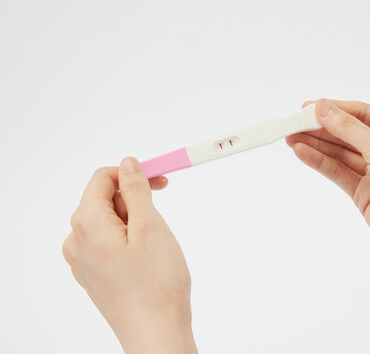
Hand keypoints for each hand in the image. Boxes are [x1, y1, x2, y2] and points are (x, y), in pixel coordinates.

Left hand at [62, 157, 196, 353]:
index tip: (160, 179)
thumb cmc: (156, 284)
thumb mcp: (150, 226)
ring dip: (134, 220)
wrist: (156, 333)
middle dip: (135, 197)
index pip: (102, 179)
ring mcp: (83, 261)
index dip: (133, 173)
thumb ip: (136, 190)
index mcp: (86, 223)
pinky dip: (129, 238)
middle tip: (163, 209)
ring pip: (108, 222)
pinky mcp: (94, 275)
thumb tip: (128, 164)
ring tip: (157, 241)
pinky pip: (108, 243)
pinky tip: (147, 256)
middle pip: (104, 200)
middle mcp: (77, 241)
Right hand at [287, 99, 369, 262]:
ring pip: (339, 153)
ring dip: (315, 144)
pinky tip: (301, 152)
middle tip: (292, 122)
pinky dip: (320, 162)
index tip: (307, 107)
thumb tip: (323, 108)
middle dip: (320, 128)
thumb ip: (349, 129)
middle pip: (347, 133)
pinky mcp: (363, 192)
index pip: (362, 113)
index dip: (334, 109)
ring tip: (289, 136)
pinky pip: (338, 172)